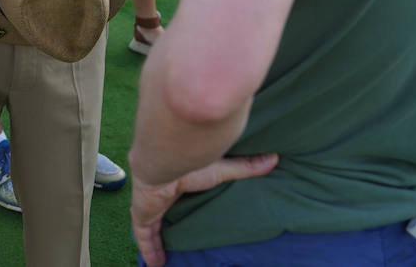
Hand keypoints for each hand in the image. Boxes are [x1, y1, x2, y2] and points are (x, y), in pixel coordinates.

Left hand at [131, 154, 277, 266]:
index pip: (176, 193)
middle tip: (172, 238)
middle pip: (160, 211)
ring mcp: (149, 205)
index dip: (179, 200)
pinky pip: (144, 237)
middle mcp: (160, 192)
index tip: (185, 206)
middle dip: (163, 222)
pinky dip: (148, 250)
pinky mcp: (142, 216)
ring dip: (155, 241)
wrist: (164, 159)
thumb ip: (245, 167)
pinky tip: (155, 264)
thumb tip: (273, 159)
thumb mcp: (223, 169)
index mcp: (176, 179)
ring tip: (164, 257)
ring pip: (150, 227)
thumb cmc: (193, 161)